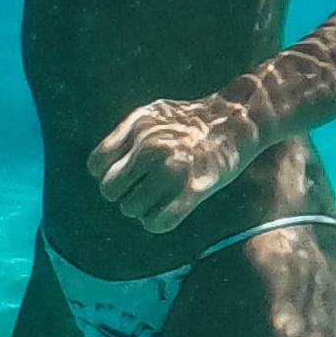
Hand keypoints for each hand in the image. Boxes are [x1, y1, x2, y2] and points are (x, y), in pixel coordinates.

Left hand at [87, 94, 256, 232]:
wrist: (238, 119)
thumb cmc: (192, 119)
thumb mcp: (153, 112)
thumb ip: (125, 135)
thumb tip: (99, 167)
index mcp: (138, 126)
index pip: (96, 166)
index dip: (105, 174)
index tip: (123, 176)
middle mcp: (151, 146)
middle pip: (110, 189)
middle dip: (121, 194)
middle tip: (138, 191)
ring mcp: (173, 168)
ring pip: (131, 208)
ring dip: (140, 210)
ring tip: (155, 201)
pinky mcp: (195, 189)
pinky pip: (158, 222)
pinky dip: (155, 223)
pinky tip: (164, 214)